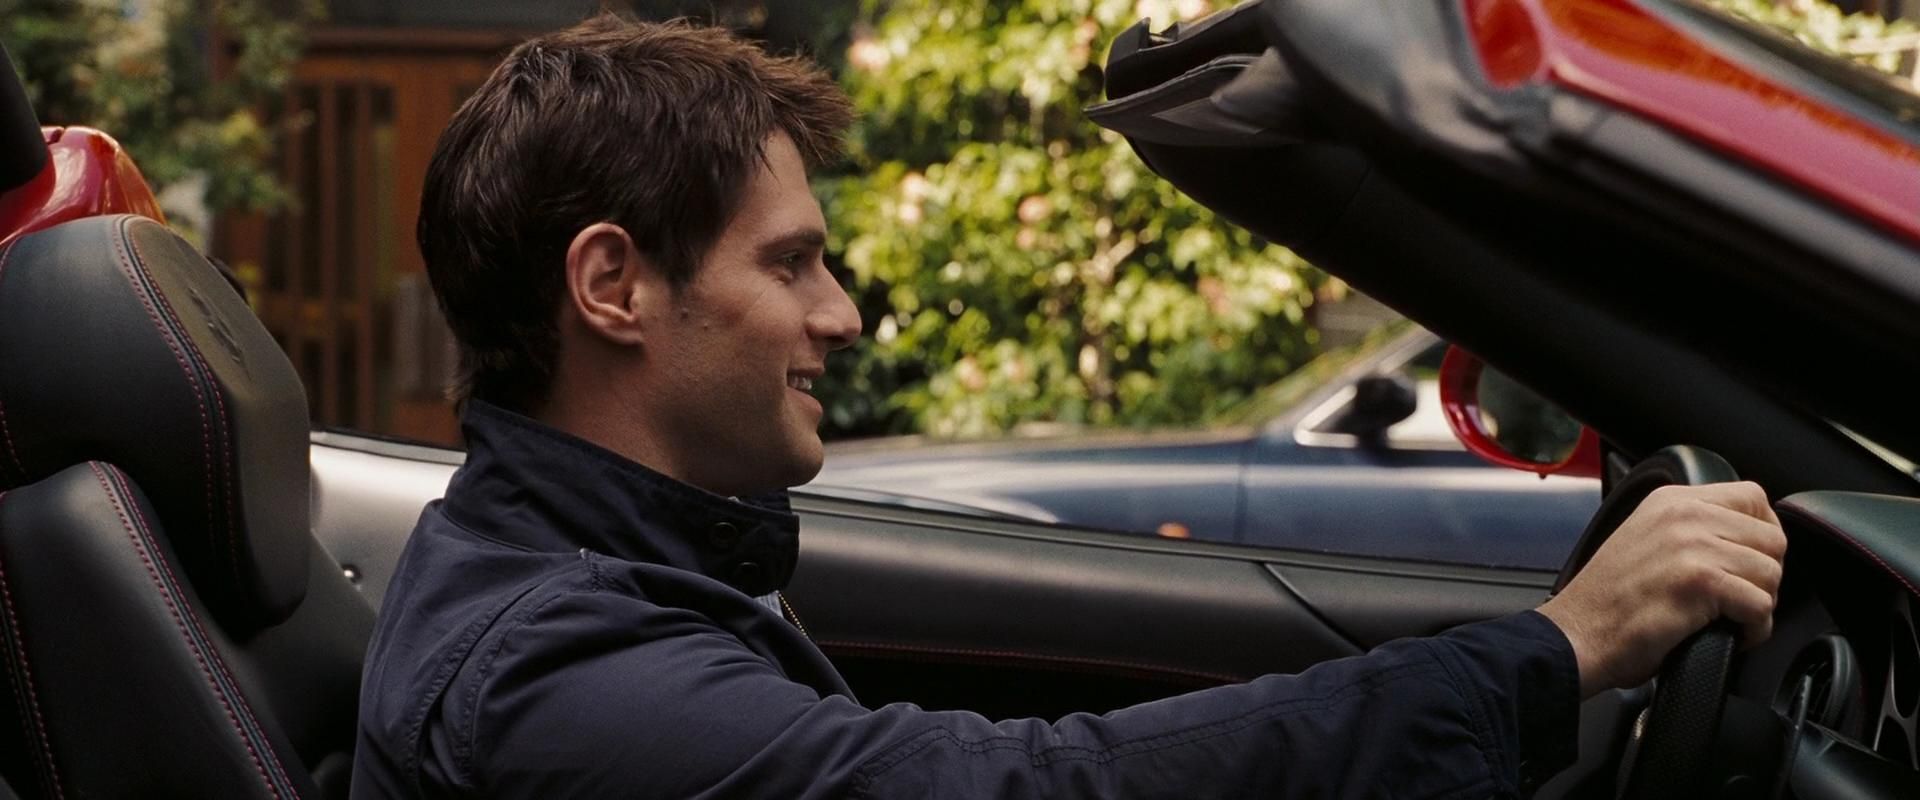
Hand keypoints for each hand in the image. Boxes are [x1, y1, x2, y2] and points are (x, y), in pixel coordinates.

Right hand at [1537, 482, 1785, 696]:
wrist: (1577, 635)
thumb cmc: (1608, 602)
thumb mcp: (1645, 538)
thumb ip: (1689, 528)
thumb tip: (1741, 541)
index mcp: (1671, 501)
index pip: (1753, 497)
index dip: (1762, 534)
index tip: (1747, 562)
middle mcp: (1684, 514)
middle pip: (1772, 538)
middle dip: (1764, 576)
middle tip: (1737, 599)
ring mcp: (1693, 545)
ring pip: (1771, 573)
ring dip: (1760, 605)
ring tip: (1731, 619)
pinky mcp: (1701, 582)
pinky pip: (1761, 606)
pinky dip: (1754, 630)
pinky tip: (1731, 635)